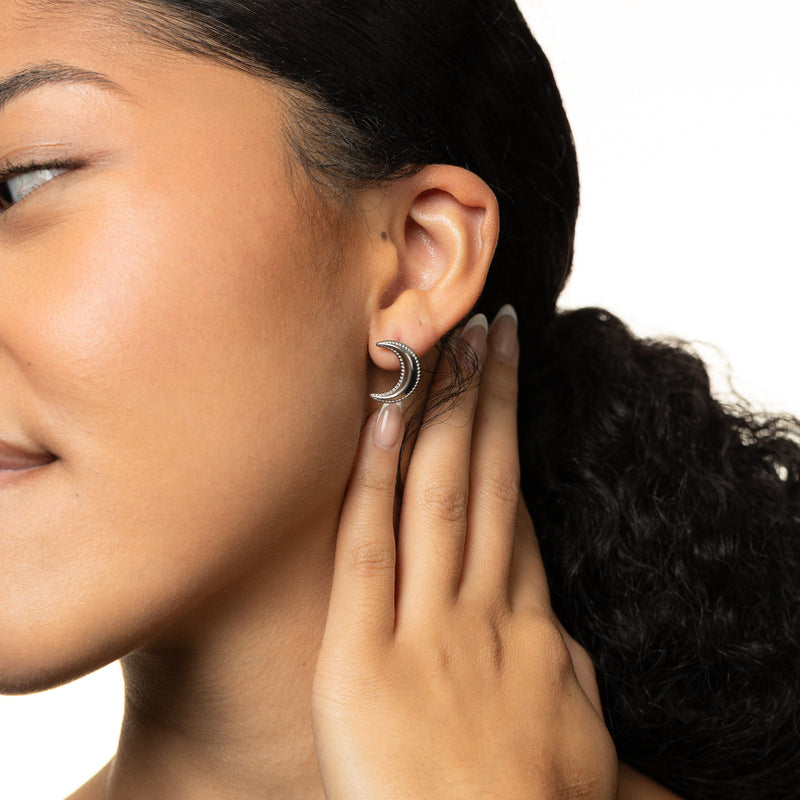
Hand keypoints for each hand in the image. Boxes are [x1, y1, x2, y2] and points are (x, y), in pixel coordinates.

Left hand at [312, 308, 617, 799]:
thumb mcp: (575, 735)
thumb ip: (560, 667)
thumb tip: (554, 624)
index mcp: (532, 631)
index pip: (515, 513)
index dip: (510, 444)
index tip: (504, 389)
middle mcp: (485, 613)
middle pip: (489, 482)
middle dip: (493, 400)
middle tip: (493, 331)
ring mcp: (426, 630)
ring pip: (441, 496)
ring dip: (446, 413)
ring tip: (452, 343)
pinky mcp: (363, 660)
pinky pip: (370, 550)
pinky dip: (376, 478)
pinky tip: (382, 416)